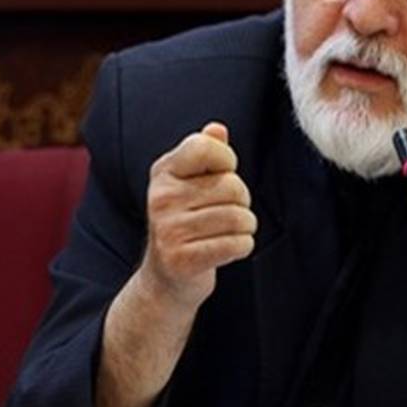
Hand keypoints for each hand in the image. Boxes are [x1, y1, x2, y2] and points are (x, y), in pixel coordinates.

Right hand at [138, 122, 256, 310]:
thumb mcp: (190, 182)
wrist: (165, 277)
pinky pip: (237, 244)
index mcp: (163, 173)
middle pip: (232, 186)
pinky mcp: (182, 259)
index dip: (226, 160)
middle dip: (241, 201)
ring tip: (229, 231)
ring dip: (245, 227)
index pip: (204, 147)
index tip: (222, 174)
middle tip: (228, 211)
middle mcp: (161, 198)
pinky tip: (228, 248)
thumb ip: (205, 153)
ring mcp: (169, 230)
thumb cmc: (186, 222)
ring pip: (238, 217)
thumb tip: (217, 129)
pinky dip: (242, 246)